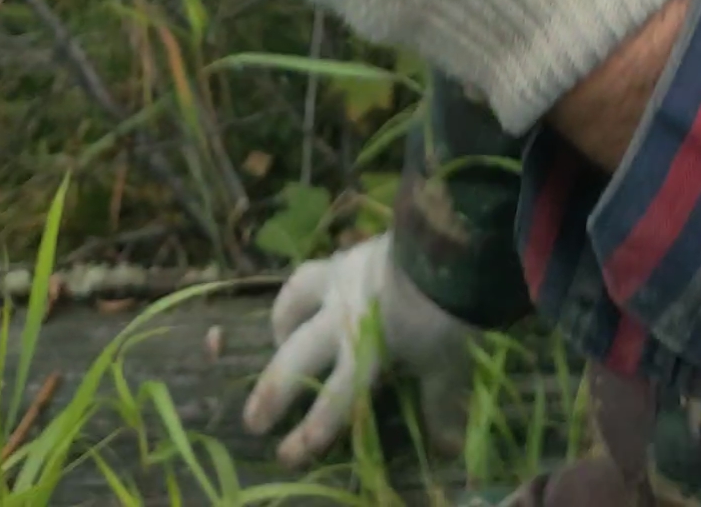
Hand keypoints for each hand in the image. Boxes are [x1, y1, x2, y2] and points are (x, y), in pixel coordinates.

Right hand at [244, 233, 473, 468]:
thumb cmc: (447, 310)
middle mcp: (339, 320)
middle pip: (296, 359)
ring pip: (291, 304)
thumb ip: (438, 402)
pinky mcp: (342, 256)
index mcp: (364, 353)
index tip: (287, 453)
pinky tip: (302, 299)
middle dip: (273, 392)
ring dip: (279, 326)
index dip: (309, 432)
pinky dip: (299, 293)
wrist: (443, 246)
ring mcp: (337, 282)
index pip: (333, 401)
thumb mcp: (446, 362)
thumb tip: (447, 449)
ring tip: (277, 340)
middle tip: (253, 419)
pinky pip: (308, 274)